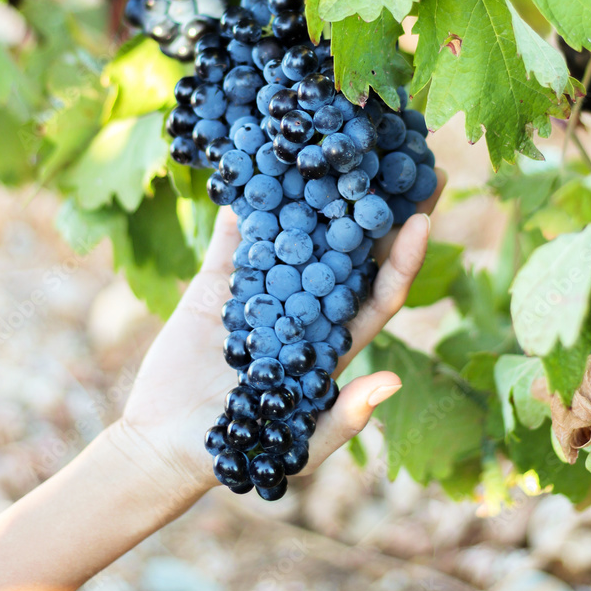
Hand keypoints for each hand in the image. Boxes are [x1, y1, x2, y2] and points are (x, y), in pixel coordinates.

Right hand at [115, 170, 445, 512]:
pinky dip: (246, 199)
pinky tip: (260, 159)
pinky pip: (237, 232)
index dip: (404, 256)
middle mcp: (308, 302)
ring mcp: (265, 285)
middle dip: (378, 202)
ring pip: (299, 228)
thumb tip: (393, 384)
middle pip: (352, 246)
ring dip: (317, 188)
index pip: (381, 291)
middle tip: (404, 153)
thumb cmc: (240, 450)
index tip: (423, 217)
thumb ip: (343, 418)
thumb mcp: (298, 445)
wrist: (168, 442)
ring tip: (339, 140)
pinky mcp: (221, 278)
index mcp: (335, 339)